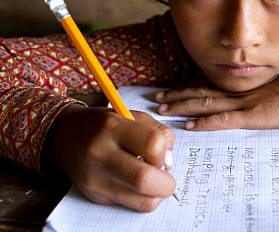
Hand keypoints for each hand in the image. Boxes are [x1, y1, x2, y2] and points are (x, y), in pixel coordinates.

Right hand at [48, 104, 175, 211]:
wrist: (66, 136)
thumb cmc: (106, 125)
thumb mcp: (133, 116)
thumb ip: (159, 133)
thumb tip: (168, 163)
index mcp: (113, 127)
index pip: (152, 144)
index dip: (164, 152)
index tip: (162, 153)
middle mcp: (100, 154)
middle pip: (144, 179)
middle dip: (166, 184)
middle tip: (166, 178)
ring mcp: (95, 179)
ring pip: (141, 201)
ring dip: (156, 194)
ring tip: (152, 180)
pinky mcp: (95, 196)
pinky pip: (130, 205)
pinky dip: (141, 197)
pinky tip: (135, 183)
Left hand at [155, 73, 278, 129]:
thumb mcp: (275, 90)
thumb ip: (259, 94)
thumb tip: (251, 100)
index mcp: (244, 86)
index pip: (210, 85)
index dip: (187, 87)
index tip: (170, 90)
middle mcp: (239, 92)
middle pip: (202, 91)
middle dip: (177, 95)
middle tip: (156, 99)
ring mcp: (244, 103)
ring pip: (207, 102)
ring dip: (183, 106)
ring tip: (164, 110)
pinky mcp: (252, 117)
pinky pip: (223, 120)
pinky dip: (204, 123)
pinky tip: (189, 126)